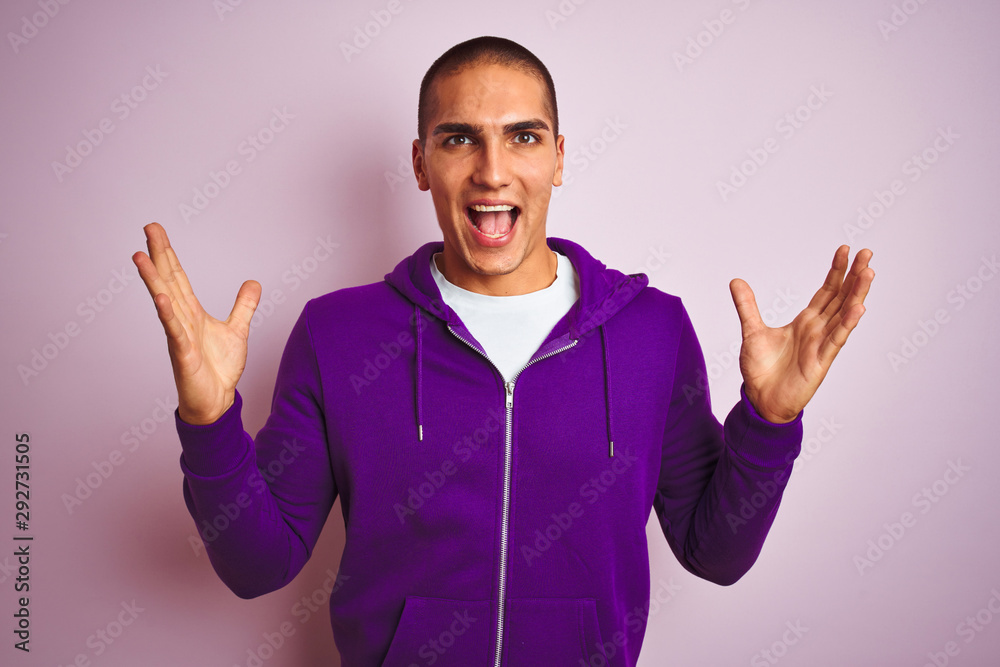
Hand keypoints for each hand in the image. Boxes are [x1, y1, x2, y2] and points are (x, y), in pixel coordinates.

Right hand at [132, 223, 260, 424]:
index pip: (178, 277)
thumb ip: (243, 306)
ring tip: (140, 256)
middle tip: (148, 227)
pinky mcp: (182, 353)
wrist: (216, 401)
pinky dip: (168, 314)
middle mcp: (181, 319)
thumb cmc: (218, 369)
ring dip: (153, 279)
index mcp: (192, 313)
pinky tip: (161, 297)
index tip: (156, 231)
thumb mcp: (237, 330)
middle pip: (168, 281)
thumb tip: (253, 282)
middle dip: (159, 255)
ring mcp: (179, 335)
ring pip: (165, 301)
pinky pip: (174, 330)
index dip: (168, 254)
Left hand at [729, 246, 873, 422]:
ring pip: (844, 315)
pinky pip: (836, 340)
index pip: (826, 291)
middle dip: (854, 276)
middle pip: (841, 298)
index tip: (845, 250)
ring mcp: (822, 345)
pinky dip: (847, 324)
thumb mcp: (751, 331)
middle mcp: (818, 330)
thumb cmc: (761, 369)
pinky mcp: (821, 361)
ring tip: (868, 273)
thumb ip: (747, 306)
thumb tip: (736, 281)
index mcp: (805, 322)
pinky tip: (859, 308)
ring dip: (856, 294)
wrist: (760, 399)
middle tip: (867, 253)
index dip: (836, 271)